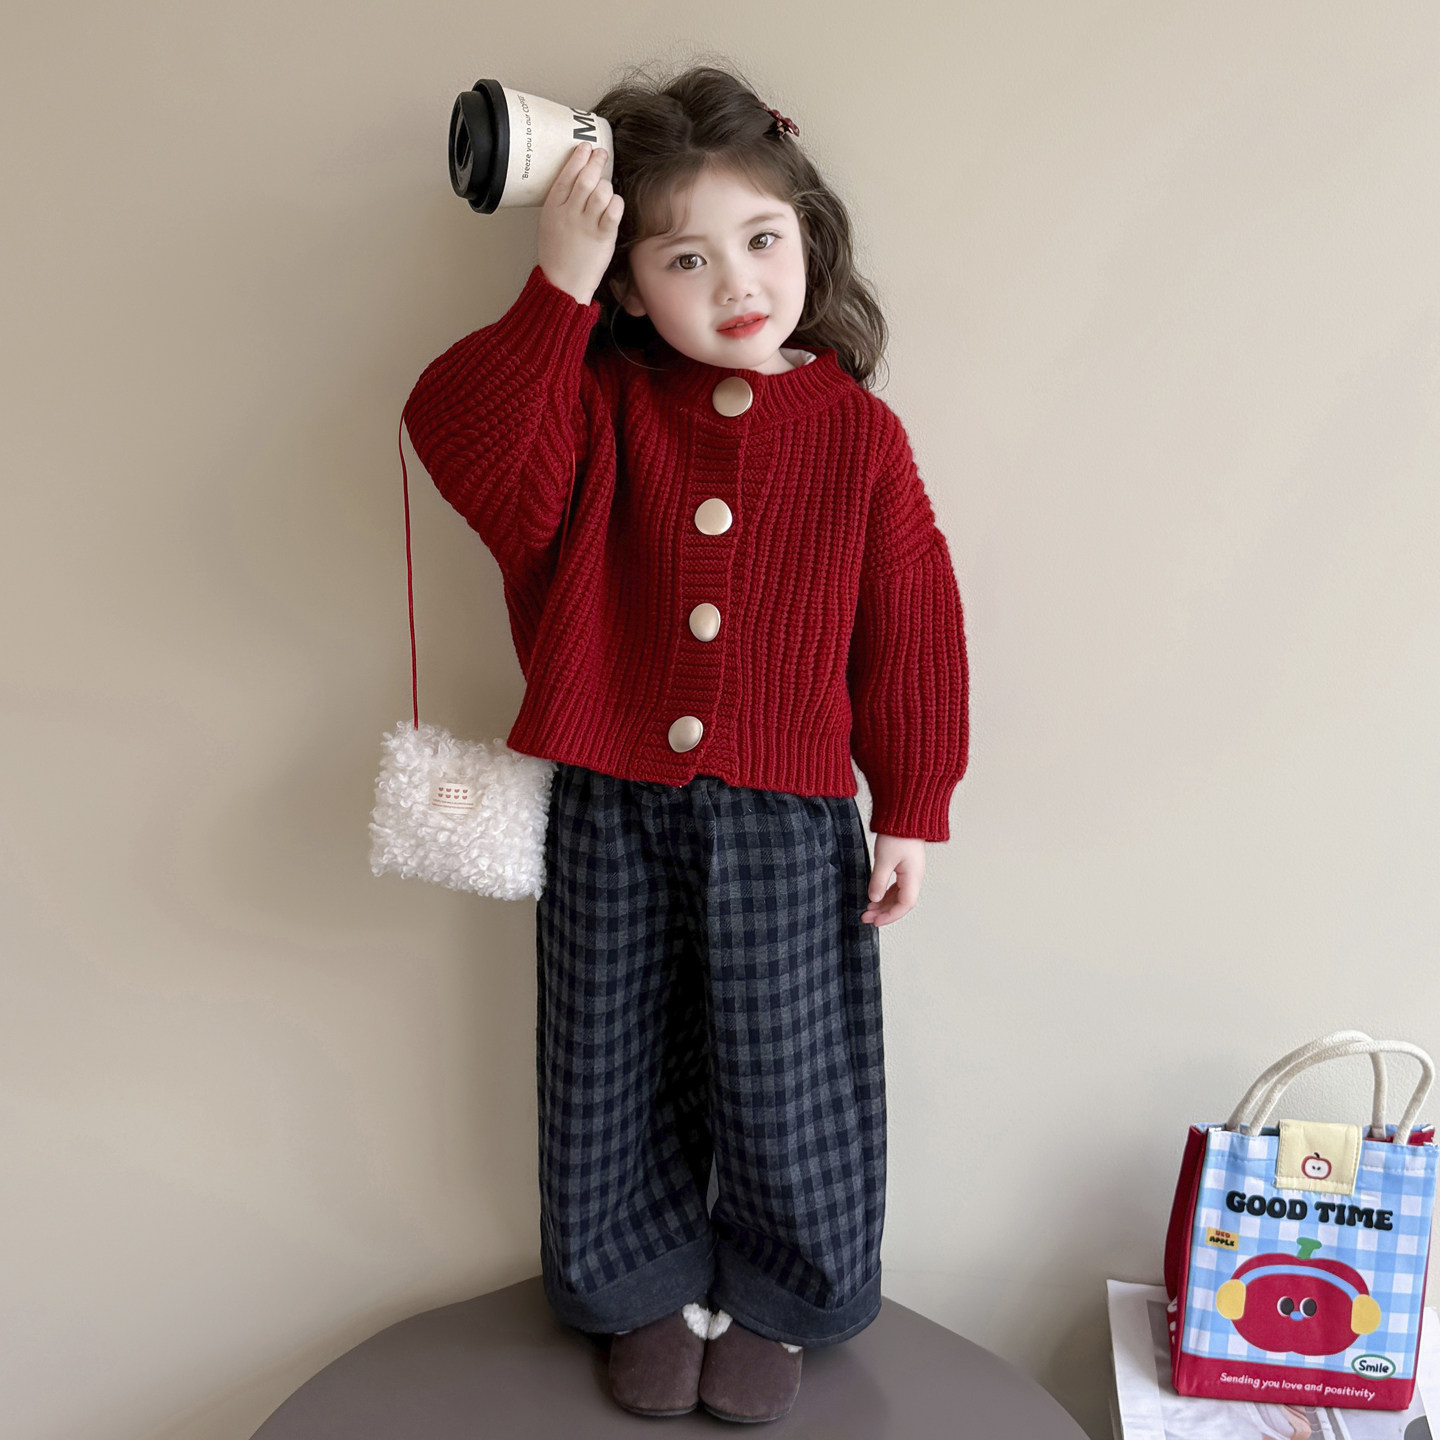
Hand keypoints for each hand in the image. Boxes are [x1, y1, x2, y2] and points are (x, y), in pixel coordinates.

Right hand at [537, 142, 622, 304]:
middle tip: (602, 154)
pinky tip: (615, 204)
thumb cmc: (556, 255)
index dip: (578, 158)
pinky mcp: (603, 236)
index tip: (586, 148)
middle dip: (596, 162)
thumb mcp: (549, 223)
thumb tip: (575, 181)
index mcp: (553, 207)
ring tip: (607, 189)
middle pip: (586, 178)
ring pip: (602, 191)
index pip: (567, 175)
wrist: (562, 283)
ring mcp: (587, 224)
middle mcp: (570, 213)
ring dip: (607, 185)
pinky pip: (614, 210)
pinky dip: (617, 203)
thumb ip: (561, 202)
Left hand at [861, 834, 925, 926]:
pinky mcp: (905, 867)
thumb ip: (879, 881)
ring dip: (883, 904)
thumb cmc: (898, 834)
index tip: (875, 921)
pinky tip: (874, 897)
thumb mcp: (884, 859)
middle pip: (901, 903)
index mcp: (913, 877)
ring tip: (867, 910)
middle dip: (884, 913)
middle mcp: (914, 877)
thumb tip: (874, 898)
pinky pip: (896, 887)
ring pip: (898, 895)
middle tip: (866, 918)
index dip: (890, 916)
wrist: (905, 814)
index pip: (904, 905)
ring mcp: (910, 872)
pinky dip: (885, 894)